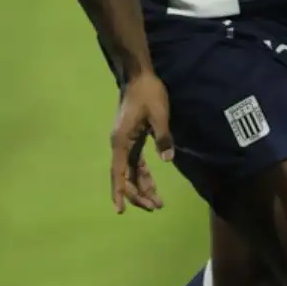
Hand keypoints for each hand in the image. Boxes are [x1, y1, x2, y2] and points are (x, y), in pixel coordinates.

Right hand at [111, 72, 174, 213]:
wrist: (139, 75)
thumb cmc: (148, 93)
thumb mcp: (159, 114)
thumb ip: (163, 137)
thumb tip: (167, 159)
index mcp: (122, 141)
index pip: (119, 173)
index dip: (120, 192)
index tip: (121, 210)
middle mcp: (120, 145)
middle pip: (125, 176)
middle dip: (138, 194)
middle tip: (155, 207)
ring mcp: (125, 142)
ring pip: (131, 171)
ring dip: (142, 187)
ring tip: (157, 203)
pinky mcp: (131, 138)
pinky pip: (136, 162)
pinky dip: (144, 174)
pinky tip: (153, 185)